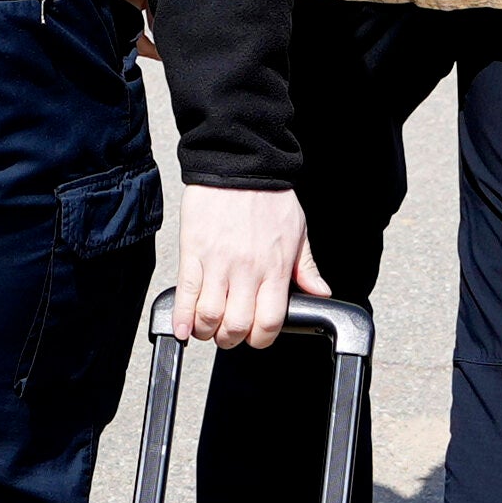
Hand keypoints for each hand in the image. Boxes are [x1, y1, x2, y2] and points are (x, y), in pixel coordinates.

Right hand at [171, 188, 326, 346]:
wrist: (239, 163)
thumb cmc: (269, 195)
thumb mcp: (298, 231)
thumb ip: (306, 267)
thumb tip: (320, 293)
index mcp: (275, 268)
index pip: (269, 322)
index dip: (261, 339)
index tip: (255, 337)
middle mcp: (247, 270)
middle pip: (237, 326)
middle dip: (232, 339)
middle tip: (229, 335)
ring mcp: (217, 263)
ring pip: (209, 316)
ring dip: (207, 332)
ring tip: (207, 328)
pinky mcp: (192, 252)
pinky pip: (186, 294)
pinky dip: (181, 318)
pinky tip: (182, 329)